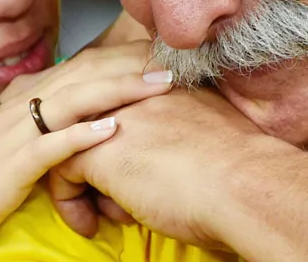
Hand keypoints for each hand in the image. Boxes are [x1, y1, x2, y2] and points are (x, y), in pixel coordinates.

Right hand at [0, 41, 172, 260]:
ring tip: (159, 83)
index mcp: (16, 103)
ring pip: (73, 100)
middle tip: (174, 58)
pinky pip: (48, 147)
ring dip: (120, 89)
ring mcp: (10, 136)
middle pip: (83, 75)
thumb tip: (73, 125)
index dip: (119, 59)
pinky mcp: (6, 169)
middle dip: (131, 64)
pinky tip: (112, 129)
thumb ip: (34, 133)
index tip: (156, 53)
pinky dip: (81, 136)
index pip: (77, 70)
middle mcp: (15, 109)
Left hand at [51, 88, 276, 247]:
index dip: (118, 132)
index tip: (130, 164)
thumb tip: (187, 152)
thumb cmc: (244, 171)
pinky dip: (71, 203)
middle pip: (93, 116)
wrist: (245, 186)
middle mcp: (136, 91)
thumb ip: (190, 128)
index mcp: (169, 82)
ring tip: (100, 211)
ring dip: (82, 180)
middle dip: (90, 151)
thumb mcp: (213, 131)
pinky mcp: (97, 150)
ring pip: (73, 143)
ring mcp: (114, 117)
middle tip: (99, 186)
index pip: (122, 97)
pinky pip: (62, 172)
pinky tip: (91, 225)